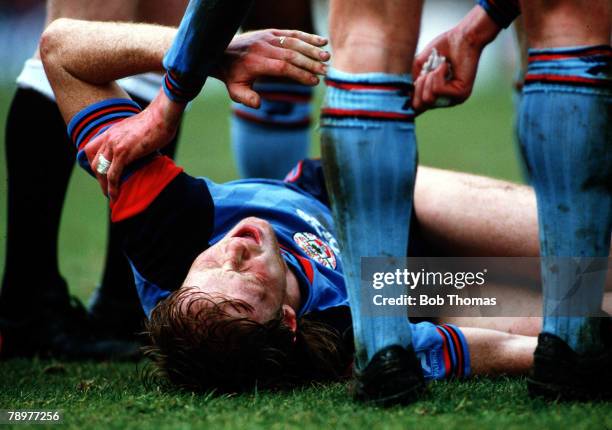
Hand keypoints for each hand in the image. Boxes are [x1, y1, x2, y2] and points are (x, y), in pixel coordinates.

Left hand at [88, 90, 183, 199]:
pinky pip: (113, 174)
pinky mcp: (123, 153)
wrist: (162, 115)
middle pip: (94, 162)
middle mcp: (109, 138)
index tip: (104, 174)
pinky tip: (115, 196)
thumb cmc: (158, 121)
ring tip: (111, 196)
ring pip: (101, 170)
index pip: (92, 149)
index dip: (95, 164)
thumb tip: (141, 149)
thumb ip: (134, 139)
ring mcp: (115, 145)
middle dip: (99, 178)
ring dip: (104, 186)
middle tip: (107, 188)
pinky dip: (112, 187)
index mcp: (111, 131)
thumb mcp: (138, 129)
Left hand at [213, 29, 329, 107]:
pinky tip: (322, 42)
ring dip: (312, 49)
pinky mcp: (272, 32)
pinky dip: (307, 37)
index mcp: (256, 62)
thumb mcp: (234, 90)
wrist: (221, 51)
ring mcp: (268, 38)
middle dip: (310, 63)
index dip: (299, 74)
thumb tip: (258, 104)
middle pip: (292, 54)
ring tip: (327, 57)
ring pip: (294, 42)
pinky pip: (292, 33)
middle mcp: (264, 47)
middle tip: (326, 71)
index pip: (282, 68)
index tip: (313, 82)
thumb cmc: (232, 75)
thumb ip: (245, 98)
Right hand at [412, 6, 499, 112]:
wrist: (462, 37)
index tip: (402, 89)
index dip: (407, 99)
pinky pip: (438, 90)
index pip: (416, 109)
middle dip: (417, 87)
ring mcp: (454, 99)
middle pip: (418, 107)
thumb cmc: (442, 48)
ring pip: (428, 99)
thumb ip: (409, 81)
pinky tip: (445, 66)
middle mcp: (445, 101)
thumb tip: (402, 97)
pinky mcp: (461, 94)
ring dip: (428, 79)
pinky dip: (437, 74)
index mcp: (435, 97)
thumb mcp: (418, 66)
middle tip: (425, 72)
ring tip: (437, 67)